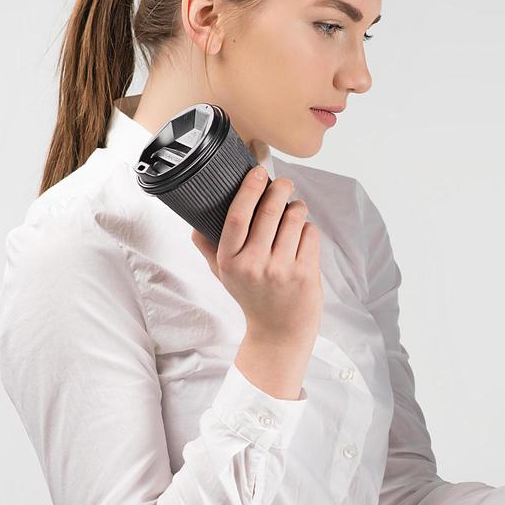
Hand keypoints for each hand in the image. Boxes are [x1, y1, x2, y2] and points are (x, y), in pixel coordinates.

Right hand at [191, 162, 322, 351]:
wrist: (278, 332)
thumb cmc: (252, 297)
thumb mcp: (223, 274)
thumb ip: (209, 247)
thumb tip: (195, 221)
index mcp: (230, 261)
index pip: (237, 216)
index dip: (249, 189)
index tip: (257, 172)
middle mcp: (254, 265)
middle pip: (269, 211)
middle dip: (279, 189)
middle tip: (283, 183)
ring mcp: (281, 270)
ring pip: (294, 219)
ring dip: (297, 208)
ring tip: (295, 209)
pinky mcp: (304, 274)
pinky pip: (310, 234)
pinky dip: (308, 229)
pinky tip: (302, 234)